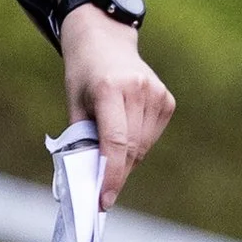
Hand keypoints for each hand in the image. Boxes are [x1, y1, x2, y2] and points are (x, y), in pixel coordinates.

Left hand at [60, 5, 174, 206]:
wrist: (104, 41)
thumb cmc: (83, 76)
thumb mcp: (74, 104)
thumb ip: (81, 140)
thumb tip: (89, 180)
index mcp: (109, 89)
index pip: (115, 142)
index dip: (111, 175)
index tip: (104, 200)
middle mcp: (137, 89)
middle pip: (131, 148)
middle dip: (117, 173)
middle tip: (103, 191)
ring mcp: (156, 93)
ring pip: (143, 146)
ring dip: (127, 160)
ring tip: (110, 152)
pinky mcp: (166, 99)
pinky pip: (152, 136)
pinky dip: (138, 144)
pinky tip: (127, 131)